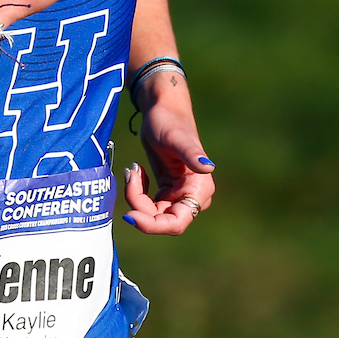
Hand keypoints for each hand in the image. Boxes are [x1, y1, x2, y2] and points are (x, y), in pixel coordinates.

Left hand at [122, 101, 214, 233]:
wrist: (162, 112)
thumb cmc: (169, 121)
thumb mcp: (176, 137)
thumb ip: (191, 153)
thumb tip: (208, 167)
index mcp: (199, 189)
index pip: (177, 223)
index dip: (153, 226)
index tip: (130, 216)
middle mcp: (191, 197)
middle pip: (160, 221)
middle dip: (139, 205)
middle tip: (130, 176)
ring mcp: (178, 196)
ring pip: (151, 214)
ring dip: (136, 196)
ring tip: (132, 169)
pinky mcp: (166, 192)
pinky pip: (147, 205)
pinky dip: (136, 192)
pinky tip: (136, 171)